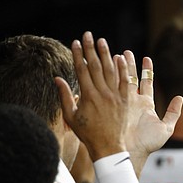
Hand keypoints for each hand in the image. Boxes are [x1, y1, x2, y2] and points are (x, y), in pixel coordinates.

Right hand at [56, 32, 130, 160]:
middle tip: (88, 34)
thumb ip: (65, 97)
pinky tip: (120, 57)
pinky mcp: (125, 101)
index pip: (82, 70)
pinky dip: (123, 69)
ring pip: (110, 70)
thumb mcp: (71, 117)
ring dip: (106, 54)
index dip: (78, 55)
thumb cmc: (87, 134)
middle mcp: (102, 94)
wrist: (108, 147)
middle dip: (91, 49)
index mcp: (88, 96)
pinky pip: (124, 82)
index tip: (75, 42)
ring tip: (102, 41)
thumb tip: (57, 78)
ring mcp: (115, 97)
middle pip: (95, 66)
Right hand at [122, 51, 182, 174]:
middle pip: (132, 78)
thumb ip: (173, 113)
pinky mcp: (114, 106)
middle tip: (126, 52)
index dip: (146, 70)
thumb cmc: (148, 143)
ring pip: (121, 80)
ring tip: (119, 54)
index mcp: (145, 104)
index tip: (146, 58)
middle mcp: (133, 101)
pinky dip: (112, 77)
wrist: (131, 152)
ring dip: (120, 67)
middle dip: (129, 65)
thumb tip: (180, 98)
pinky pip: (112, 88)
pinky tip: (110, 65)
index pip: (146, 83)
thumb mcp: (165, 128)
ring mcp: (123, 103)